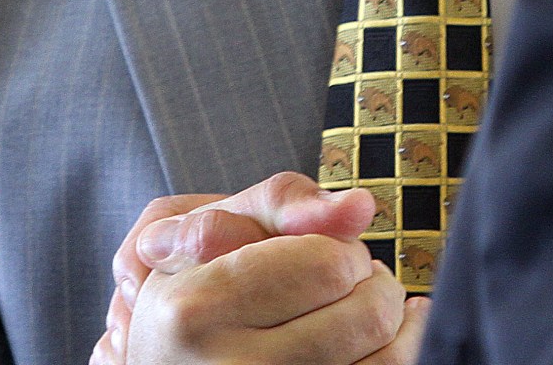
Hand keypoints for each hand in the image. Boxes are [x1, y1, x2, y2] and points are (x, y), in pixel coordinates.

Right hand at [123, 232, 426, 364]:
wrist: (155, 358)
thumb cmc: (189, 282)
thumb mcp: (211, 225)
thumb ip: (282, 203)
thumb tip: (359, 207)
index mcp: (198, 309)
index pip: (328, 265)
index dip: (340, 249)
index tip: (321, 254)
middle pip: (366, 314)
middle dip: (368, 283)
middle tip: (339, 284)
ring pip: (387, 357)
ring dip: (387, 319)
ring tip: (355, 308)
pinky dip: (397, 348)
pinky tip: (380, 336)